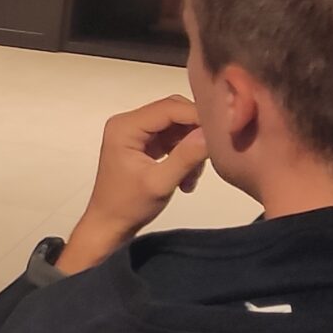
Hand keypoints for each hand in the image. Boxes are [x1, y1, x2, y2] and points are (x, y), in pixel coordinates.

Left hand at [61, 95, 207, 271]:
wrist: (110, 225)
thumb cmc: (128, 206)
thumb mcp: (160, 183)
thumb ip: (186, 156)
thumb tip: (210, 133)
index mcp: (125, 126)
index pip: (169, 107)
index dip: (197, 116)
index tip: (222, 132)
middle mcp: (129, 123)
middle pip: (175, 112)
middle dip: (196, 133)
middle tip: (211, 154)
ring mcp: (137, 133)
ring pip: (178, 126)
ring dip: (192, 148)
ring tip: (192, 176)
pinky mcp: (145, 144)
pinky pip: (174, 139)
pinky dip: (185, 155)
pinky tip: (187, 179)